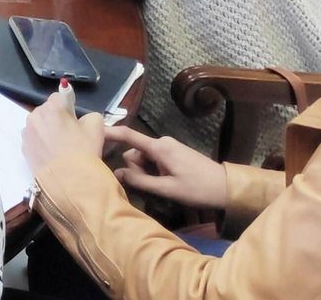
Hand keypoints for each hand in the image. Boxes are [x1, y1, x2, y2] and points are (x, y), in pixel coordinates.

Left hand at [23, 91, 105, 176]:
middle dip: (56, 120)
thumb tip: (83, 118)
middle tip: (69, 135)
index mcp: (51, 108)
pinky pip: (34, 140)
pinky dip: (41, 144)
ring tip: (60, 148)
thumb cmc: (84, 151)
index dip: (68, 108)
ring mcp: (26, 133)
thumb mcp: (96, 128)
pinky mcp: (23, 148)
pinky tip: (52, 156)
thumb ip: (91, 115)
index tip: (74, 120)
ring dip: (47, 131)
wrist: (70, 182)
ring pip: (39, 126)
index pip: (59, 97)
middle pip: (46, 112)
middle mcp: (34, 116)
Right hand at [107, 125, 230, 210]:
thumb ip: (140, 181)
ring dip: (146, 173)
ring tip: (163, 187)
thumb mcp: (167, 189)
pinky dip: (154, 172)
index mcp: (159, 147)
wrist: (227, 187)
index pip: (129, 136)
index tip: (93, 131)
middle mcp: (161, 142)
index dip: (110, 132)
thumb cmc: (198, 189)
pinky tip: (166, 184)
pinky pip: (154, 160)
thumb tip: (115, 174)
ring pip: (144, 158)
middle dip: (137, 169)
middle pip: (135, 153)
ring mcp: (168, 147)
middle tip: (154, 186)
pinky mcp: (173, 153)